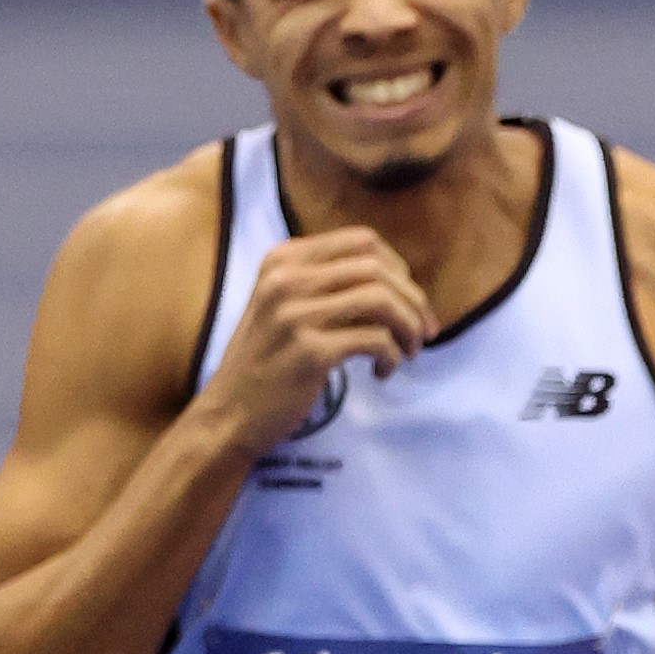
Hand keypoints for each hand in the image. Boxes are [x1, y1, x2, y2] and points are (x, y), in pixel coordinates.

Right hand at [196, 230, 435, 456]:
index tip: (410, 301)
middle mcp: (285, 278)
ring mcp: (294, 314)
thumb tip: (400, 283)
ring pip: (382, 301)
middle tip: (424, 333)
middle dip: (414, 301)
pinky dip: (392, 357)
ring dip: (408, 328)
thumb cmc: (269, 361)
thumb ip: (329, 285)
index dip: (399, 270)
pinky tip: (381, 373)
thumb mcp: (286, 306)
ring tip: (408, 353)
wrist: (230, 411)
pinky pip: (375, 341)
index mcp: (283, 259)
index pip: (363, 242)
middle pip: (378, 269)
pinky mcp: (308, 351)